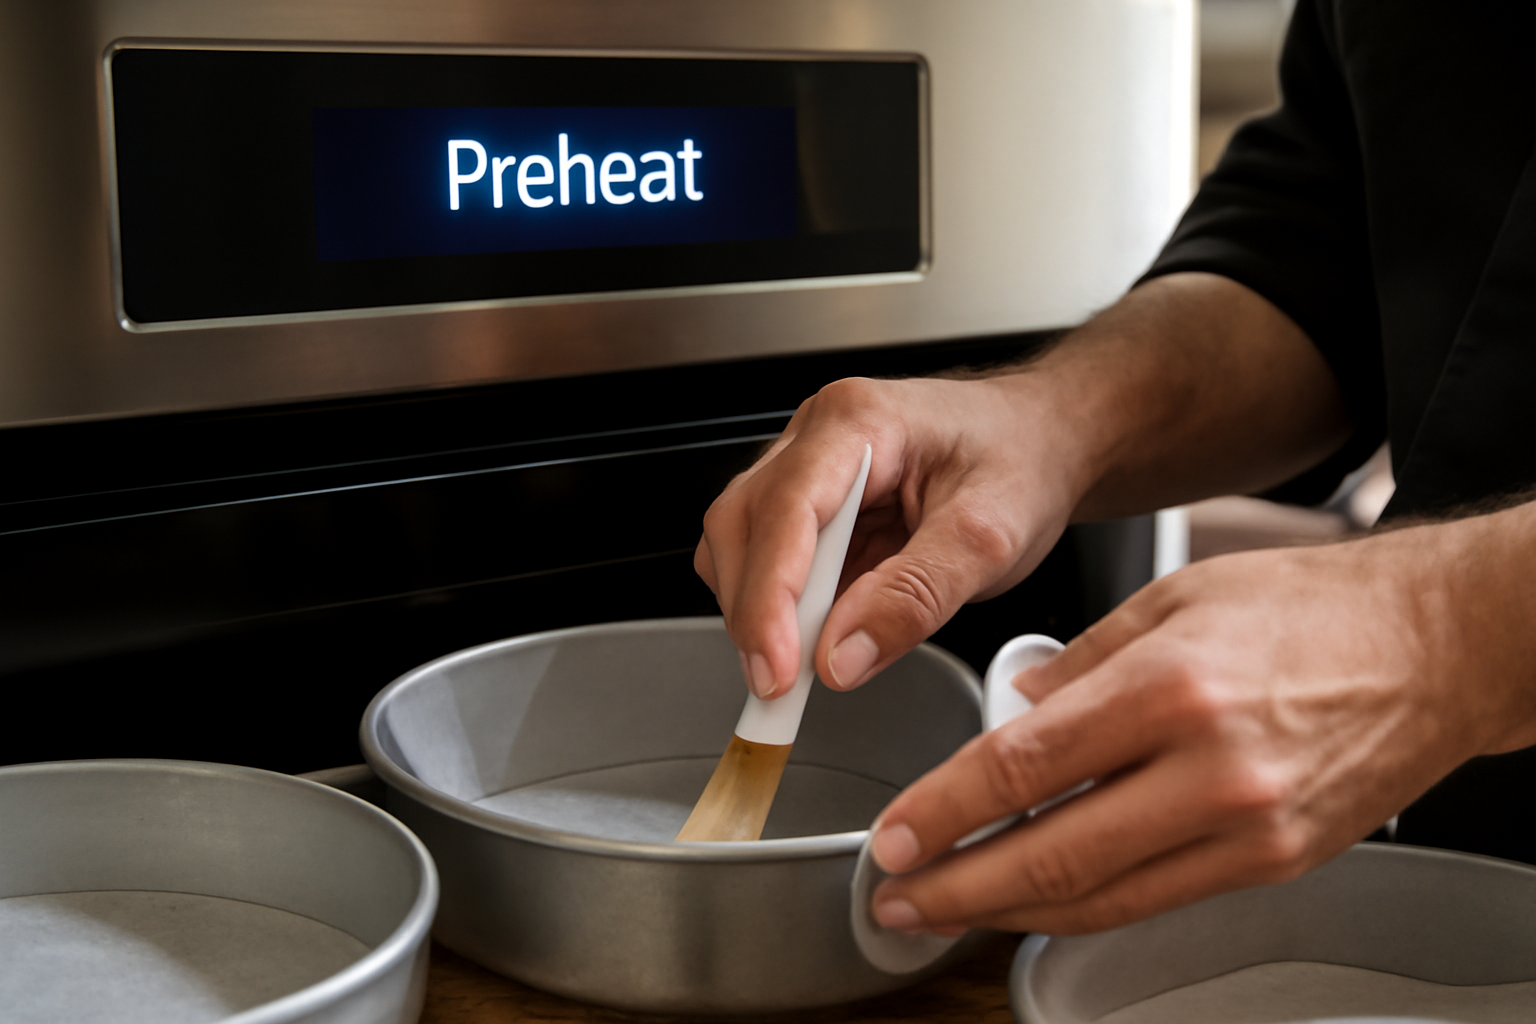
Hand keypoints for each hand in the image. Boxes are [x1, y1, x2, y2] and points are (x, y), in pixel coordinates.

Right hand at [694, 274, 1352, 701]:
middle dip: (750, 613)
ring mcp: (814, 465)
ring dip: (759, 612)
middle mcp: (821, 434)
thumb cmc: (1036, 455)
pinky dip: (780, 608)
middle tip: (779, 694)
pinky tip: (819, 644)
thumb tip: (842, 654)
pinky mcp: (822, 499)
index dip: (767, 599)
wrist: (1070, 430)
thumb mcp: (994, 527)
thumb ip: (913, 590)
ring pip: (741, 544)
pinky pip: (771, 557)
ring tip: (800, 676)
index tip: (777, 673)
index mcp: (856, 422)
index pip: (780, 512)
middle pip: (739, 528)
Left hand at [869, 511, 1535, 935]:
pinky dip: (1086, 908)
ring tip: (948, 911)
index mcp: (1172, 687)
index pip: (1023, 767)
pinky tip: (1037, 902)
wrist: (1438, 648)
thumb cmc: (1312, 608)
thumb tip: (1015, 709)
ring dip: (1010, 913)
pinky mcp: (1275, 862)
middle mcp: (1210, 770)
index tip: (893, 837)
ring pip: (1101, 896)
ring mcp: (1247, 828)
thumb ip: (1080, 660)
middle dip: (958, 887)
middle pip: (1052, 854)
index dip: (944, 812)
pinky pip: (1156, 900)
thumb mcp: (1175, 597)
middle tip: (896, 899)